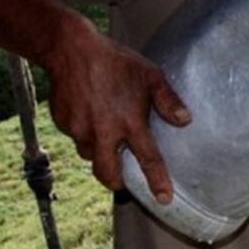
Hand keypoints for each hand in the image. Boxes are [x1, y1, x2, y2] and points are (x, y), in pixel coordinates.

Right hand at [45, 17, 190, 203]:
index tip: (164, 199)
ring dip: (99, 150)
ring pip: (90, 153)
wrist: (71, 49)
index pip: (148, 159)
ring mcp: (80, 129)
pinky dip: (83, 131)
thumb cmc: (115, 61)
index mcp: (129, 122)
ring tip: (105, 130)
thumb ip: (168, 100)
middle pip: (108, 174)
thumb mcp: (149, 75)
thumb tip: (185, 120)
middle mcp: (104, 131)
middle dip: (116, 181)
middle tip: (122, 178)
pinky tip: (88, 111)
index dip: (157, 181)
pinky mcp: (63, 124)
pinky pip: (75, 136)